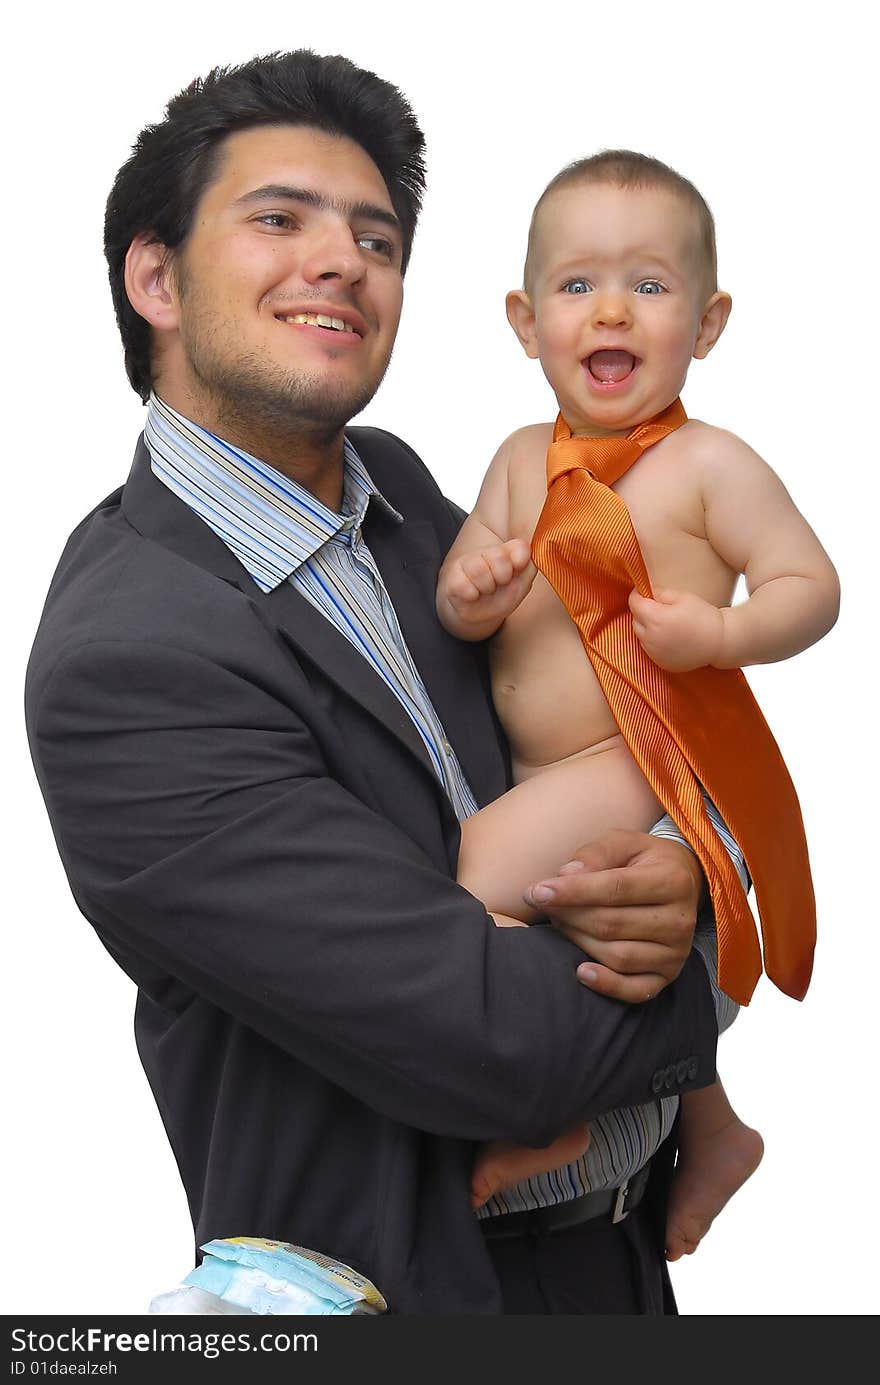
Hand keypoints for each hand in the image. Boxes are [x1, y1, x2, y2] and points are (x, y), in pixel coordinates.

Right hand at [441, 539, 536, 629]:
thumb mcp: (522, 584)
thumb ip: (528, 568)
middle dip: (503, 577)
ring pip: (479, 569)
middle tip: (499, 584)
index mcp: (507, 551)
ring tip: (486, 590)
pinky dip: (471, 594)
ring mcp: (466, 563)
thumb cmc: (502, 595)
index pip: (519, 547)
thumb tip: (522, 558)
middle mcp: (485, 552)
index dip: (520, 562)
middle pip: (498, 557)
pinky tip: (474, 595)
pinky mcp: (452, 579)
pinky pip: (463, 585)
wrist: (480, 614)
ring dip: (487, 587)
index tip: (516, 572)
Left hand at [523, 830, 702, 1002]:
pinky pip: (635, 990)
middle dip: (568, 915)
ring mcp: (676, 952)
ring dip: (578, 941)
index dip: (572, 891)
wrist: (683, 884)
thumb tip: (565, 875)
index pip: (615, 888)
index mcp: (672, 880)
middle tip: (542, 904)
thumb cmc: (643, 861)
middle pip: (611, 924)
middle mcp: (680, 920)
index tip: (537, 892)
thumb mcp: (624, 843)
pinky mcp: (667, 976)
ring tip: (560, 923)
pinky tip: (581, 971)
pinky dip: (606, 985)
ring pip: (617, 956)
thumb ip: (596, 853)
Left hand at [628, 588, 724, 671]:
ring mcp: (655, 653)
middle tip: (657, 606)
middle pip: (636, 620)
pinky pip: (650, 649)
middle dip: (642, 611)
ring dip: (647, 627)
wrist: (720, 643)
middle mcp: (651, 638)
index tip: (643, 590)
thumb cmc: (704, 617)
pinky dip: (654, 642)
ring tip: (665, 622)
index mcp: (655, 619)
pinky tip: (669, 637)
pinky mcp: (661, 663)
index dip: (637, 594)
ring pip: (641, 636)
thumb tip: (647, 591)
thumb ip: (661, 593)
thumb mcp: (683, 597)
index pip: (634, 603)